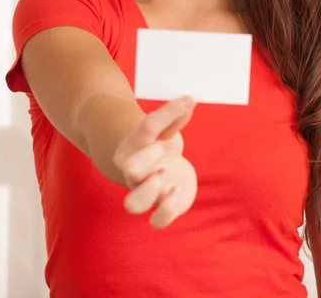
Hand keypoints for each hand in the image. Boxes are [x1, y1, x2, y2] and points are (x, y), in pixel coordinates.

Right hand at [113, 95, 197, 228]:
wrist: (154, 170)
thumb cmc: (159, 145)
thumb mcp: (165, 128)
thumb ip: (174, 115)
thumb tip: (190, 99)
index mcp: (132, 146)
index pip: (145, 130)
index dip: (167, 117)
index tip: (186, 107)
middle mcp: (134, 173)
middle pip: (130, 171)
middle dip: (145, 163)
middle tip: (162, 157)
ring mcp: (146, 192)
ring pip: (134, 204)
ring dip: (150, 192)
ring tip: (165, 178)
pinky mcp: (162, 208)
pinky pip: (157, 221)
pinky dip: (166, 210)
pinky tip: (177, 190)